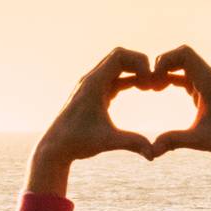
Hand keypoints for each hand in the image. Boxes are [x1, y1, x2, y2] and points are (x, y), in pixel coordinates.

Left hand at [35, 48, 155, 164]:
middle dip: (140, 65)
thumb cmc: (77, 143)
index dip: (140, 62)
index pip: (119, 55)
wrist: (55, 148)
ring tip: (152, 87)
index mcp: (93, 84)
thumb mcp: (107, 141)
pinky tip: (144, 89)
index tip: (151, 81)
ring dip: (136, 72)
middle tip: (155, 82)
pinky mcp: (94, 95)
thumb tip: (154, 154)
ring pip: (117, 67)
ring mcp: (92, 87)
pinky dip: (130, 80)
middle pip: (120, 57)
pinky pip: (115, 78)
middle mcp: (91, 81)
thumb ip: (132, 143)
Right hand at [147, 46, 210, 173]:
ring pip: (182, 64)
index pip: (185, 54)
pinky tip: (159, 90)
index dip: (164, 60)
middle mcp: (210, 78)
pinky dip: (170, 77)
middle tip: (149, 84)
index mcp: (210, 83)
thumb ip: (174, 141)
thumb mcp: (199, 141)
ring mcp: (208, 83)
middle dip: (161, 64)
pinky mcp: (205, 91)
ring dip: (165, 70)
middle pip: (181, 55)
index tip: (153, 80)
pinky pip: (184, 75)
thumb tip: (151, 152)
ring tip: (152, 88)